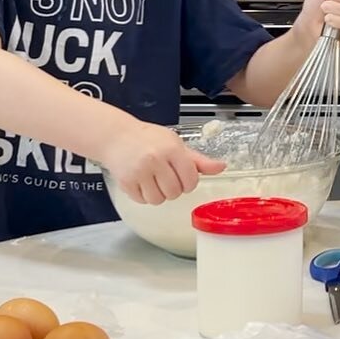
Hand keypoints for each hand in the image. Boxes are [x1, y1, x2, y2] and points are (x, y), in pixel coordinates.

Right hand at [99, 120, 224, 205]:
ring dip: (159, 194)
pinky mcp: (126, 183)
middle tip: (167, 176)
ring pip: (159, 200)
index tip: (183, 176)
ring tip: (154, 180)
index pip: (191, 179)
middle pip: (175, 192)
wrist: (117, 137)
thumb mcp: (176, 144)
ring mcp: (139, 172)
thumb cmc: (150, 139)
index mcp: (172, 149)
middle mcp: (156, 160)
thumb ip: (199, 160)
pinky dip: (145, 196)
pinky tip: (142, 182)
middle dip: (174, 188)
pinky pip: (143, 201)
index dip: (189, 182)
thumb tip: (221, 167)